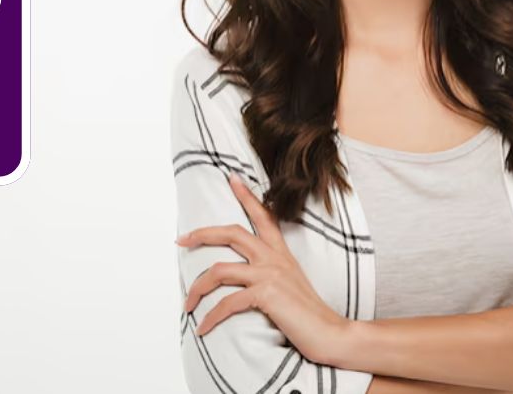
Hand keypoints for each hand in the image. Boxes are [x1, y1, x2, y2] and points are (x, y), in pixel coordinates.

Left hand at [176, 173, 349, 364]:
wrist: (331, 334)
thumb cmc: (309, 315)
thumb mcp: (290, 284)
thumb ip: (270, 275)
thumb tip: (244, 279)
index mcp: (281, 253)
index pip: (263, 216)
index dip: (247, 196)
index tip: (232, 178)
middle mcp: (274, 258)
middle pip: (232, 232)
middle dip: (202, 234)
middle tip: (181, 240)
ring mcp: (270, 274)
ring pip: (220, 270)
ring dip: (197, 289)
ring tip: (188, 305)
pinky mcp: (267, 294)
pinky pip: (227, 303)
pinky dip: (211, 317)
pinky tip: (203, 329)